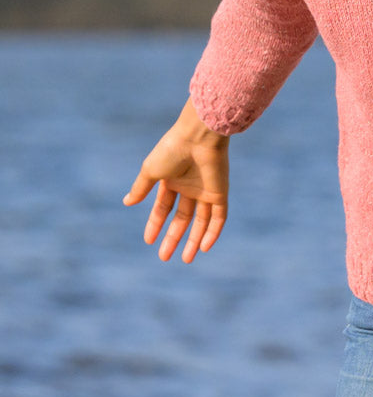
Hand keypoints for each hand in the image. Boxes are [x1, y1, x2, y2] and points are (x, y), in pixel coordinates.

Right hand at [123, 99, 229, 262]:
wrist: (198, 137)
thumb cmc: (172, 149)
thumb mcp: (151, 171)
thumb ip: (141, 187)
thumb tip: (127, 202)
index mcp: (172, 180)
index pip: (163, 207)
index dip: (156, 224)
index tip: (148, 241)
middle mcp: (190, 187)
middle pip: (182, 218)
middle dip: (173, 237)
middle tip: (164, 258)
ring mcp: (206, 190)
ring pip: (201, 221)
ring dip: (194, 240)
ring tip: (186, 259)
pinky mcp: (220, 192)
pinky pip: (219, 216)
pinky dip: (213, 232)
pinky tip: (205, 247)